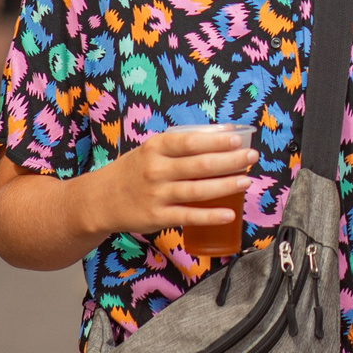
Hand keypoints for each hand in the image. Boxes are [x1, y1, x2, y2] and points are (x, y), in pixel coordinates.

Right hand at [68, 125, 255, 239]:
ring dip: (226, 186)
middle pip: (199, 165)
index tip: (238, 139)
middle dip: (230, 161)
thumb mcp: (151, 150)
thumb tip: (222, 134)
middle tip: (251, 157)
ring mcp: (157, 195)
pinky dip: (211, 216)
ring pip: (198, 190)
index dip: (216, 141)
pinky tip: (230, 213)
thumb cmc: (134, 171)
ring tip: (247, 181)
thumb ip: (181, 145)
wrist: (101, 199)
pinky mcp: (158, 217)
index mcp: (156, 148)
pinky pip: (189, 216)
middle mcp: (156, 170)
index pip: (190, 142)